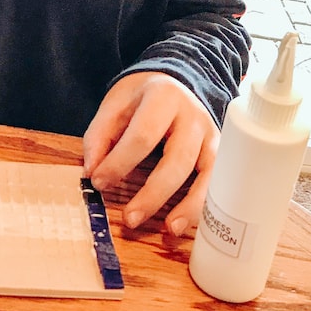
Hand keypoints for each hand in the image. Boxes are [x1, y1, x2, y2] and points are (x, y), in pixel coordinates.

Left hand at [83, 72, 218, 235]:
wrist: (176, 81)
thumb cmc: (142, 97)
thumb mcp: (115, 104)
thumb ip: (99, 135)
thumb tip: (92, 172)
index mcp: (163, 97)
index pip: (143, 134)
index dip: (120, 162)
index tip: (99, 182)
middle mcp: (192, 116)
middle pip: (177, 160)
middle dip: (153, 193)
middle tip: (129, 219)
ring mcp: (210, 134)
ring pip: (206, 174)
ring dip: (189, 206)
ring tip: (170, 229)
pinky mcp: (219, 152)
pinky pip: (216, 183)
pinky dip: (203, 206)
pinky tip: (186, 224)